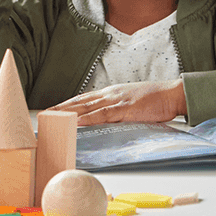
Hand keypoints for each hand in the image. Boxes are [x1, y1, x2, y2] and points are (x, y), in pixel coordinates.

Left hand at [52, 80, 187, 125]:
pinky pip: (102, 114)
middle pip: (79, 101)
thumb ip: (118, 111)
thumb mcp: (132, 103)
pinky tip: (75, 122)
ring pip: (86, 107)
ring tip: (51, 119)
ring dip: (67, 113)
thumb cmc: (156, 100)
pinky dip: (87, 118)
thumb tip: (106, 121)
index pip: (83, 98)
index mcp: (111, 93)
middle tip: (43, 115)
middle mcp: (110, 94)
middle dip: (60, 109)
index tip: (52, 110)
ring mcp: (116, 100)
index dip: (66, 104)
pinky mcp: (124, 109)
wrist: (172, 94)